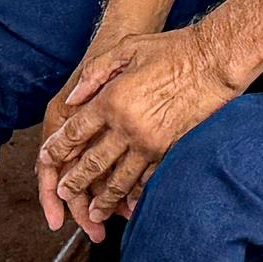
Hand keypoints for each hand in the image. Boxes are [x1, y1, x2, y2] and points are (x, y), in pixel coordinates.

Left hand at [35, 22, 239, 232]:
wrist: (215, 60)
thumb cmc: (172, 49)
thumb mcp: (128, 48)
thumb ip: (96, 72)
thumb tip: (74, 100)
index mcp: (112, 100)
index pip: (75, 131)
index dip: (58, 148)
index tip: (47, 158)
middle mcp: (127, 126)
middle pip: (92, 163)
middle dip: (74, 182)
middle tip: (64, 194)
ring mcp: (150, 142)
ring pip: (119, 180)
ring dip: (103, 199)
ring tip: (93, 213)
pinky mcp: (171, 150)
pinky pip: (147, 180)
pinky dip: (135, 196)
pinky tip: (129, 204)